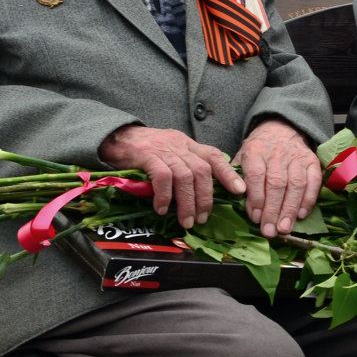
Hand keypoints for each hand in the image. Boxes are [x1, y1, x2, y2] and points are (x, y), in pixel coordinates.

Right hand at [98, 124, 244, 229]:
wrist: (117, 136)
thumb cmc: (146, 149)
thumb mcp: (171, 151)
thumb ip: (186, 166)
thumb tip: (202, 194)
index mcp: (188, 144)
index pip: (214, 156)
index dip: (229, 173)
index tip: (240, 191)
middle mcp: (179, 145)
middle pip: (202, 171)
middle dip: (206, 198)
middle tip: (202, 218)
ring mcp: (163, 149)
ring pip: (184, 176)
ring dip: (187, 202)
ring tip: (185, 220)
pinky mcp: (146, 155)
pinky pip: (162, 177)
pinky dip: (165, 196)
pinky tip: (163, 209)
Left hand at [232, 119, 321, 237]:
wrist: (280, 129)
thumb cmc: (257, 151)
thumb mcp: (241, 157)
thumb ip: (237, 177)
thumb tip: (236, 202)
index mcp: (255, 150)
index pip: (256, 175)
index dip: (256, 198)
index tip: (255, 218)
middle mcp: (277, 152)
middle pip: (276, 183)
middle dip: (273, 209)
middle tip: (270, 231)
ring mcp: (297, 156)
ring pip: (296, 184)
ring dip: (290, 208)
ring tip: (284, 228)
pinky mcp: (312, 161)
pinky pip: (314, 181)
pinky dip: (309, 199)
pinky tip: (301, 215)